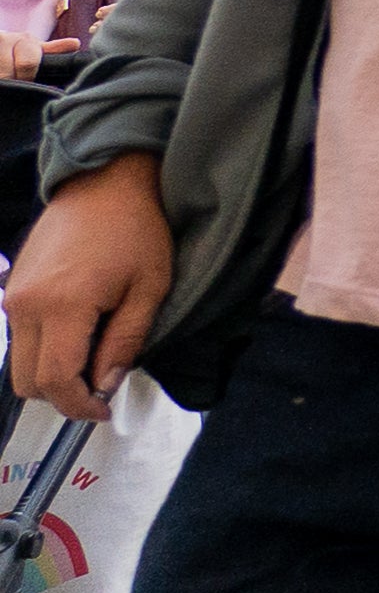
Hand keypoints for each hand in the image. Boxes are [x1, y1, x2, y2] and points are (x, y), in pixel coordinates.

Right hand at [4, 158, 169, 422]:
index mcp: (63, 306)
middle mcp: (26, 305)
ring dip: (50, 374)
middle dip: (62, 395)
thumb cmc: (138, 230)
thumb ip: (126, 342)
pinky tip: (78, 333)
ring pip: (18, 363)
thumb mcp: (150, 288)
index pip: (55, 380)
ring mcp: (13, 296)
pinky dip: (43, 350)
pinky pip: (19, 338)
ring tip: (93, 357)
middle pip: (27, 382)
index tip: (103, 410)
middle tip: (100, 386)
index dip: (78, 405)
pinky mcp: (12, 288)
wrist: (105, 182)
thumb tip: (106, 387)